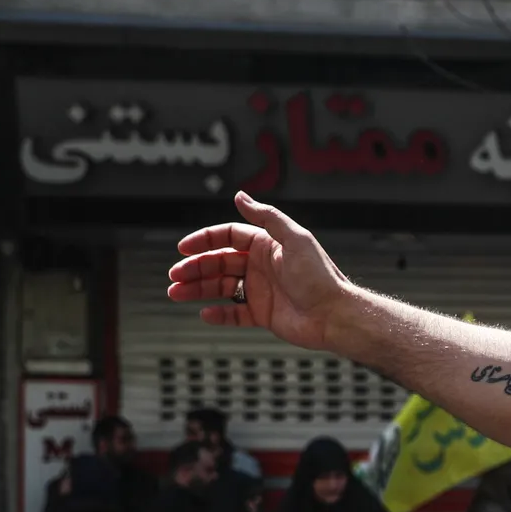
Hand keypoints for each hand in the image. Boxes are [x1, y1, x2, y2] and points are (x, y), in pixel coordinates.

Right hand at [170, 192, 356, 350]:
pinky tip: (204, 313)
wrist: (336, 315)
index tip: (183, 248)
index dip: (205, 240)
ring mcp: (261, 291)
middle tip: (174, 276)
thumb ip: (268, 217)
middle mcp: (262, 266)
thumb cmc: (320, 277)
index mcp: (267, 246)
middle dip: (194, 267)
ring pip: (221, 288)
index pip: (228, 237)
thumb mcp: (295, 239)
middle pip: (219, 262)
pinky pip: (234, 314)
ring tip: (175, 293)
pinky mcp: (263, 314)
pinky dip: (219, 314)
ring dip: (197, 289)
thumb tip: (240, 196)